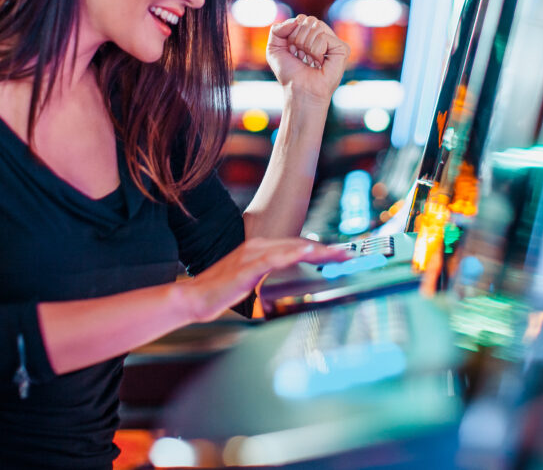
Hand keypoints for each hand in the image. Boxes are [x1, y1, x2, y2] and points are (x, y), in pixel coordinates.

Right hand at [181, 238, 352, 321]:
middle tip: (349, 253)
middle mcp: (258, 247)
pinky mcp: (247, 267)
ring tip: (338, 253)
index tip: (340, 254)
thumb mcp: (251, 287)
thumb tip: (287, 294)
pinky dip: (293, 253)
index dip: (320, 249)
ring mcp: (252, 254)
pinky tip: (308, 252)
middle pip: (298, 244)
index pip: (296, 246)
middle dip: (326, 249)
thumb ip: (269, 285)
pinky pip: (274, 257)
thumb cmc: (220, 294)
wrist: (194, 298)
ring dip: (317, 249)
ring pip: (291, 248)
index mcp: (260, 250)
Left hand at [266, 15, 349, 104]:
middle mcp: (324, 36)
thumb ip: (277, 29)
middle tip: (302, 57)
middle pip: (308, 20)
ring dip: (306, 47)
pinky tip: (320, 63)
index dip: (291, 34)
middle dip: (298, 40)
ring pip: (316, 27)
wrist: (299, 90)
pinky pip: (323, 37)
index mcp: (311, 34)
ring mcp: (334, 42)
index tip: (293, 52)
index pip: (301, 19)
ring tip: (310, 61)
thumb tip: (297, 20)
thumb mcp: (274, 49)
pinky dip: (316, 51)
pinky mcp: (342, 49)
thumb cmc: (289, 73)